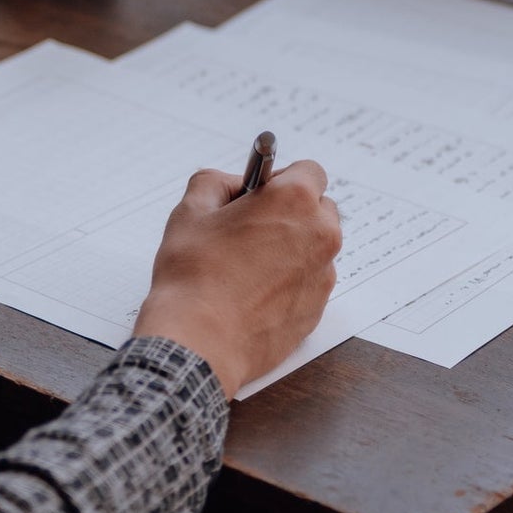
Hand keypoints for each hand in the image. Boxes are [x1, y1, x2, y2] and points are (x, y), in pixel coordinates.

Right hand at [132, 162, 341, 397]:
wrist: (200, 341)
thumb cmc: (193, 276)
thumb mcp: (190, 212)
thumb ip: (214, 183)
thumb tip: (232, 186)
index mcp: (294, 200)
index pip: (309, 171)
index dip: (280, 179)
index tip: (259, 194)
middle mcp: (320, 234)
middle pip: (319, 209)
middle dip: (291, 213)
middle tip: (251, 229)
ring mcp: (323, 275)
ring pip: (314, 248)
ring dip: (291, 249)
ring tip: (247, 267)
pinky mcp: (318, 309)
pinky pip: (309, 283)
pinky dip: (289, 283)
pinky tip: (253, 294)